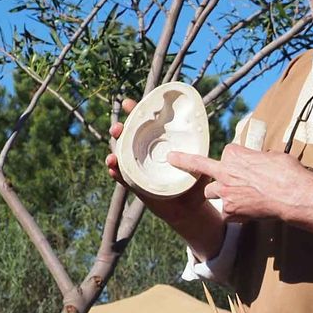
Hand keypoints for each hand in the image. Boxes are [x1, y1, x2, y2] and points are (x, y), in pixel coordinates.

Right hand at [106, 98, 214, 222]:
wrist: (189, 209)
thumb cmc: (196, 183)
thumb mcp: (200, 167)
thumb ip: (199, 159)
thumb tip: (199, 150)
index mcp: (160, 143)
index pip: (147, 124)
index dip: (136, 112)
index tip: (127, 103)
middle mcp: (147, 153)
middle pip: (128, 137)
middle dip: (119, 130)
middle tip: (117, 128)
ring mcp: (139, 168)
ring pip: (122, 156)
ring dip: (114, 153)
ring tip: (112, 156)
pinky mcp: (136, 185)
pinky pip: (123, 178)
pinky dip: (116, 173)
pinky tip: (113, 170)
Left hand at [167, 144, 312, 223]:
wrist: (292, 195)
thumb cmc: (286, 173)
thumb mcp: (271, 156)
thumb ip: (257, 159)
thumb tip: (260, 162)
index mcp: (234, 154)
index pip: (227, 153)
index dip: (235, 159)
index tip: (241, 162)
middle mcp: (225, 172)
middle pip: (204, 169)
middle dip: (204, 170)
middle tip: (196, 167)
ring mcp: (225, 192)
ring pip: (210, 193)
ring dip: (219, 193)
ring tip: (234, 197)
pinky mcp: (230, 210)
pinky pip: (225, 213)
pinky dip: (233, 213)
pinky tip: (245, 212)